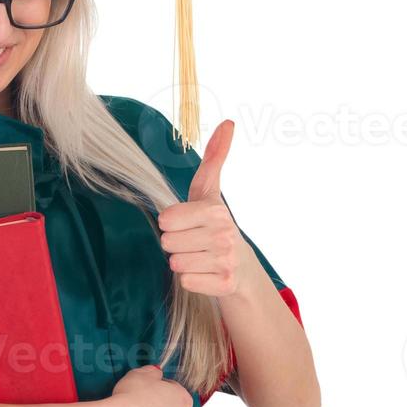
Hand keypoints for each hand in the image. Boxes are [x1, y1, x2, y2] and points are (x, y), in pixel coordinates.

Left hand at [158, 119, 245, 297]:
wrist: (241, 267)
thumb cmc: (214, 224)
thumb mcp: (210, 191)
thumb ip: (215, 157)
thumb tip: (228, 122)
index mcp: (216, 210)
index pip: (166, 219)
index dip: (171, 223)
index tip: (187, 223)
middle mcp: (224, 234)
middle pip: (167, 242)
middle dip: (176, 244)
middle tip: (193, 242)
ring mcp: (226, 261)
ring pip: (176, 263)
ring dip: (183, 262)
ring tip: (199, 257)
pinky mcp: (224, 285)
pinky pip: (186, 282)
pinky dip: (191, 280)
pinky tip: (205, 273)